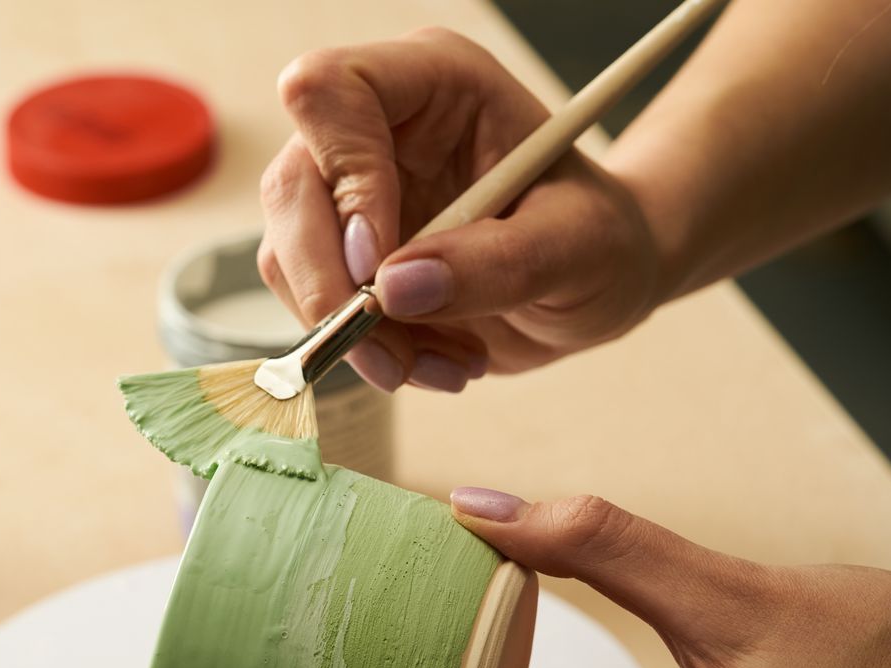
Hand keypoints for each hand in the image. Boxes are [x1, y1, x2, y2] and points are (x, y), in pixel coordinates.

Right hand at [257, 28, 660, 390]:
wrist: (596, 283)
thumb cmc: (602, 241)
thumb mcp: (578, 249)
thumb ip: (498, 264)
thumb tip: (393, 288)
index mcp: (436, 83)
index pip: (334, 92)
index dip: (344, 176)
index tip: (378, 262)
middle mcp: (377, 127)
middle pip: (292, 185)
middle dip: (330, 284)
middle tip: (391, 350)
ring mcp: (350, 192)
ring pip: (288, 256)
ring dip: (356, 334)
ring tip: (447, 361)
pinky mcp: (340, 254)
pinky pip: (312, 306)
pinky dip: (367, 352)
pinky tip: (433, 360)